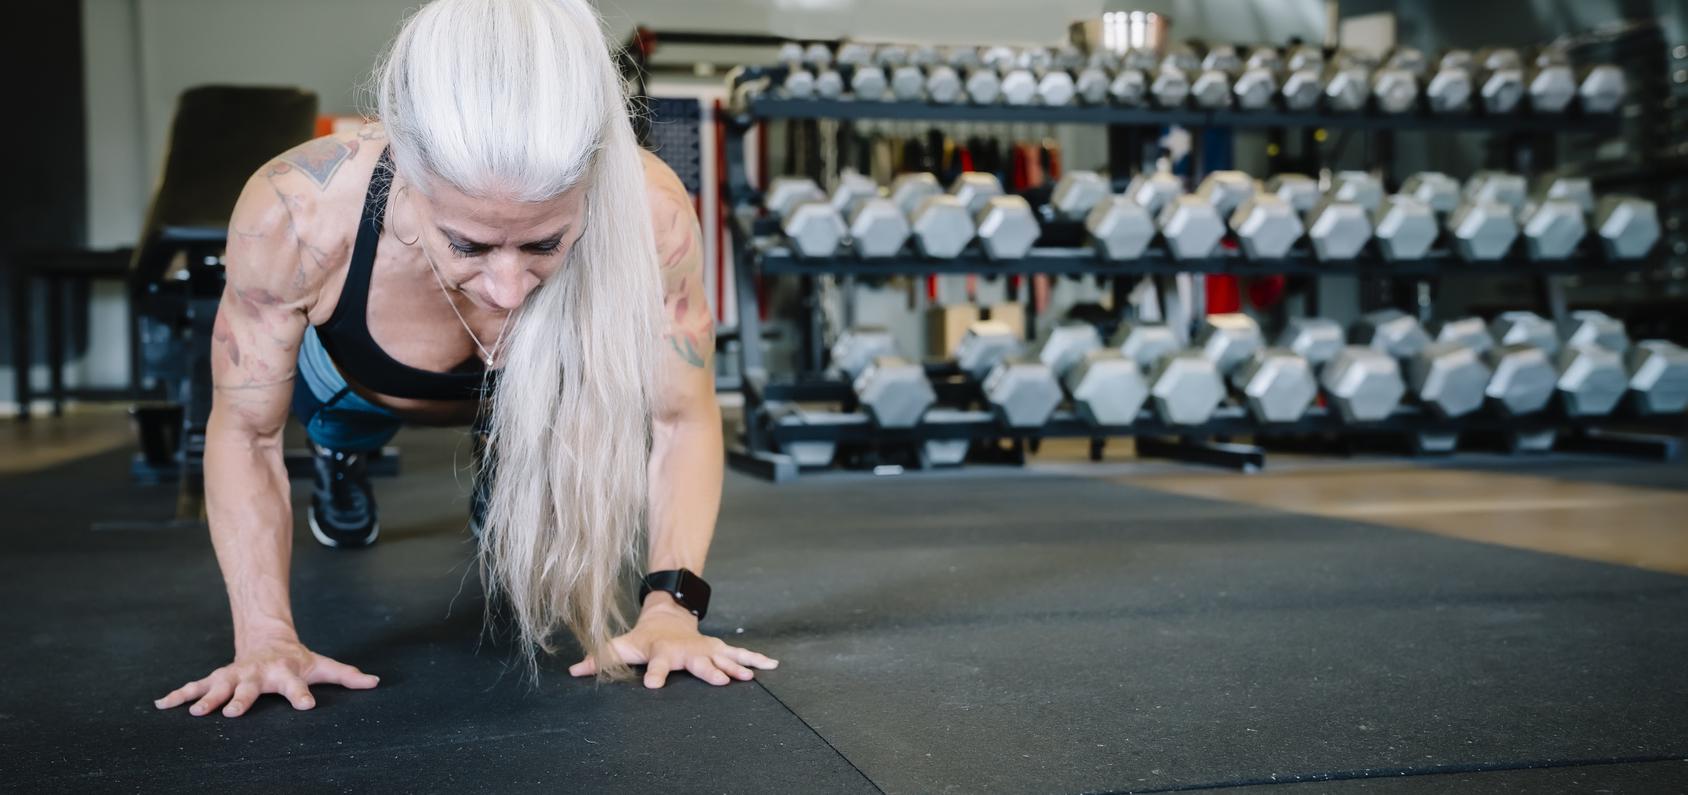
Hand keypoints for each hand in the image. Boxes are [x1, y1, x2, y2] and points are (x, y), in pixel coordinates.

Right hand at [154, 636, 378, 717]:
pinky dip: (178, 695)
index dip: (302, 696)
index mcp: (285, 673)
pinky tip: (161, 704)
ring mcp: (234, 675)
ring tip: (195, 712)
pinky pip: (195, 687)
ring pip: (218, 687)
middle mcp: (257, 674)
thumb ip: (347, 676)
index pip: (297, 686)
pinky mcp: (217, 678)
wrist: (267, 638)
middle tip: (234, 712)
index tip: (307, 706)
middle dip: (241, 700)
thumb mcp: (322, 666)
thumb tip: (375, 682)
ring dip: (206, 699)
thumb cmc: (297, 659)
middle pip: (250, 688)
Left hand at [568, 601, 778, 688]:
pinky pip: (739, 653)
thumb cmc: (643, 637)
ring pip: (723, 657)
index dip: (654, 674)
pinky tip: (772, 666)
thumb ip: (600, 659)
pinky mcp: (718, 648)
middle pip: (698, 661)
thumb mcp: (621, 645)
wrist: (668, 615)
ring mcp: (705, 648)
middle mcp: (686, 650)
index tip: (652, 685)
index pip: (657, 664)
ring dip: (737, 666)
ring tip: (750, 677)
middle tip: (720, 681)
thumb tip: (573, 670)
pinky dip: (756, 658)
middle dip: (709, 670)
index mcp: (662, 651)